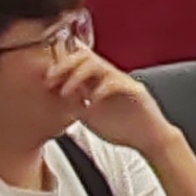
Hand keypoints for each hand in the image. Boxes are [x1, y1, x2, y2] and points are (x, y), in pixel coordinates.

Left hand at [55, 47, 175, 153]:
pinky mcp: (136, 91)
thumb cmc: (122, 128)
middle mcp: (109, 78)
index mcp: (97, 82)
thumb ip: (75, 104)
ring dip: (78, 76)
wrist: (149, 139)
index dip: (59, 67)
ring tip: (67, 91)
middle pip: (85, 56)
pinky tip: (92, 101)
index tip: (46, 80)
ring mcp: (123, 83)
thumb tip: (55, 97)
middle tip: (50, 79)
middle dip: (64, 65)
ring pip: (99, 65)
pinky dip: (101, 90)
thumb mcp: (89, 116)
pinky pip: (117, 83)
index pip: (77, 62)